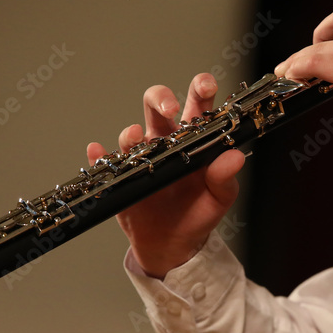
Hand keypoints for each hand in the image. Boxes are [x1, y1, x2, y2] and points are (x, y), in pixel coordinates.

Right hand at [88, 74, 244, 278]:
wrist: (174, 245)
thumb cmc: (199, 214)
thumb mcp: (220, 197)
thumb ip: (226, 177)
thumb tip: (236, 157)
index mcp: (194, 138)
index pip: (197, 104)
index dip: (201, 88)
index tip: (205, 87)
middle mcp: (165, 140)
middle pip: (156, 105)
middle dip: (161, 99)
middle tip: (169, 111)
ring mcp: (141, 156)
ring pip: (131, 133)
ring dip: (131, 132)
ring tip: (135, 138)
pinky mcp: (121, 176)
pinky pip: (105, 161)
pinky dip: (99, 155)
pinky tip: (97, 151)